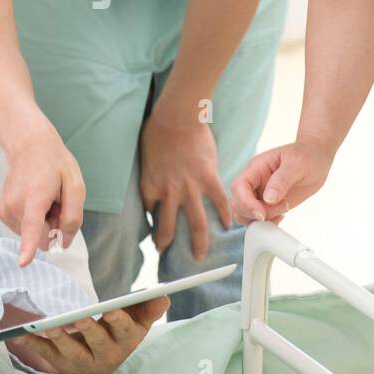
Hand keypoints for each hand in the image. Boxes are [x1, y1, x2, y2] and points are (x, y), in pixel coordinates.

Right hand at [0, 127, 85, 266]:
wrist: (29, 145)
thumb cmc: (55, 164)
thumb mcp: (75, 186)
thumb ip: (73, 217)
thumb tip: (64, 242)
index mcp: (34, 197)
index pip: (32, 226)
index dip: (28, 246)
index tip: (23, 263)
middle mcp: (14, 205)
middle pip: (42, 237)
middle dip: (53, 225)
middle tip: (55, 201)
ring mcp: (4, 209)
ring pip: (33, 234)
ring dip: (43, 220)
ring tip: (44, 197)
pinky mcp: (1, 212)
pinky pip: (24, 229)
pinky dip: (33, 218)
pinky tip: (35, 199)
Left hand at [7, 296, 169, 373]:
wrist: (99, 362)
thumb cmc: (119, 333)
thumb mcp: (137, 322)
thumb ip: (149, 308)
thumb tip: (164, 295)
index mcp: (124, 341)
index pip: (125, 331)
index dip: (119, 321)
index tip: (111, 310)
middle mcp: (104, 355)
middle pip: (97, 342)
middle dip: (88, 330)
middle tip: (79, 317)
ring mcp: (80, 361)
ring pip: (70, 352)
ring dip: (60, 338)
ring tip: (50, 325)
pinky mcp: (60, 363)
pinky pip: (44, 355)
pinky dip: (31, 345)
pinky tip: (18, 335)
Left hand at [139, 109, 230, 258]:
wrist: (177, 117)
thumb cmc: (157, 129)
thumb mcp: (146, 154)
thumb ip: (152, 170)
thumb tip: (157, 177)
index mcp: (150, 186)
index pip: (149, 211)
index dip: (152, 220)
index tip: (154, 227)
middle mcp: (169, 192)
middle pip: (167, 227)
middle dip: (165, 244)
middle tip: (165, 253)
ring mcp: (190, 187)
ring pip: (195, 224)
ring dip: (198, 243)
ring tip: (200, 257)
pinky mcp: (209, 178)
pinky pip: (218, 202)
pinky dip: (224, 215)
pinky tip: (227, 226)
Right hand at [231, 140, 333, 224]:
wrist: (316, 158)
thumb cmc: (306, 155)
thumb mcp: (297, 164)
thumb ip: (282, 180)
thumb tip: (268, 199)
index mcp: (256, 168)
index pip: (239, 187)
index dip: (246, 203)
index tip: (261, 214)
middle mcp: (254, 182)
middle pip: (237, 203)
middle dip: (253, 213)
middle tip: (280, 209)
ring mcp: (260, 194)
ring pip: (245, 214)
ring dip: (261, 219)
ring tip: (283, 209)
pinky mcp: (269, 205)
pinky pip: (259, 219)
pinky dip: (268, 223)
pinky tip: (283, 215)